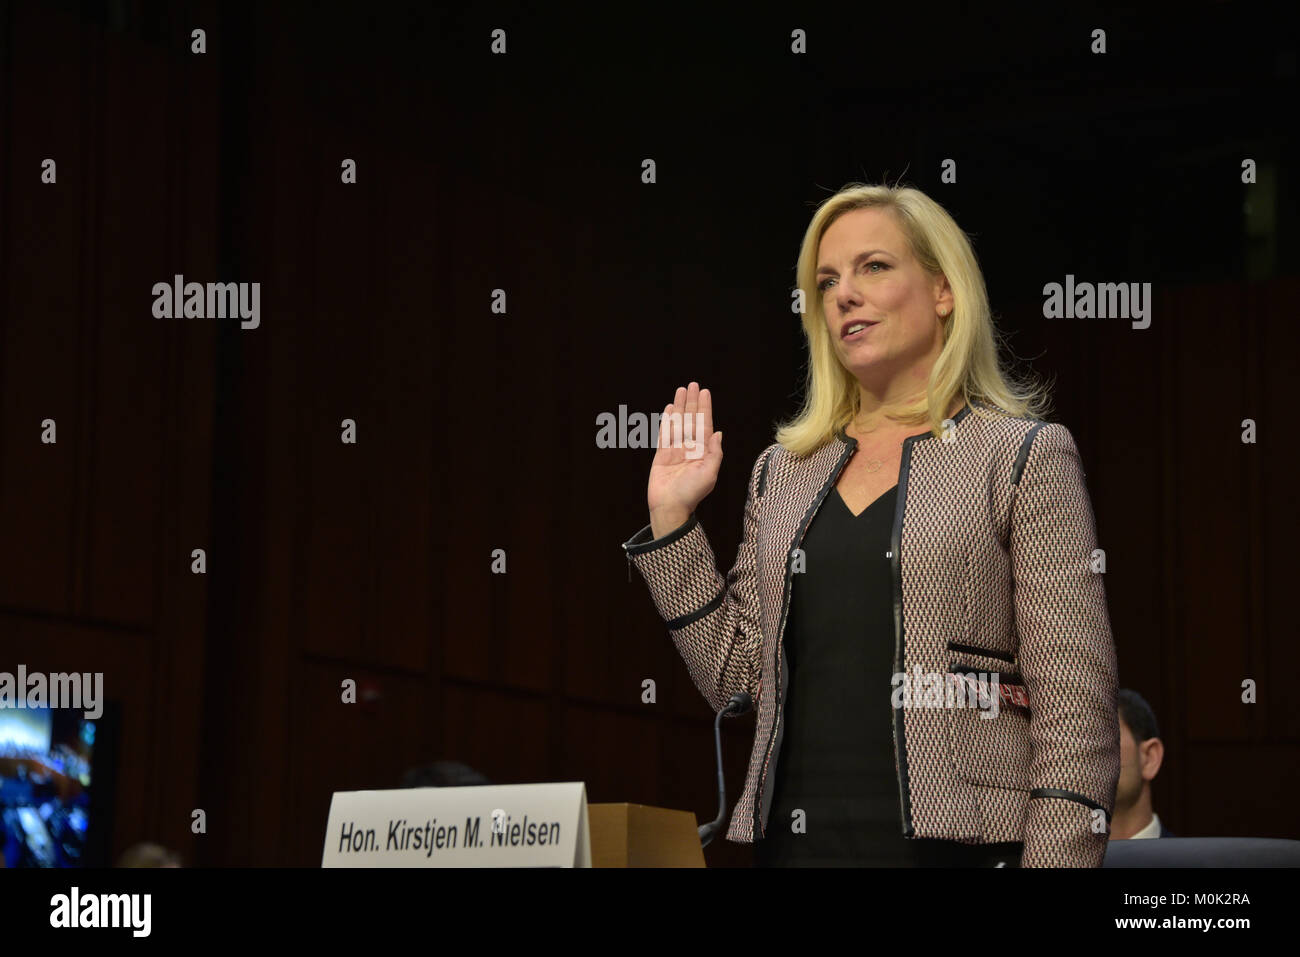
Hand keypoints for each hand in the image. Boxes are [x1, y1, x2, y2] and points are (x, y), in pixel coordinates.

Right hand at [646, 382, 722, 537]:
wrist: (669, 507)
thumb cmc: (691, 494)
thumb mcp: (709, 474)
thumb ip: (714, 453)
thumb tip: (718, 433)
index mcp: (703, 452)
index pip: (705, 425)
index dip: (705, 408)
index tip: (704, 392)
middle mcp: (690, 448)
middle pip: (691, 419)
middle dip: (693, 402)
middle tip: (692, 384)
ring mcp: (675, 450)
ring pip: (678, 422)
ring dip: (680, 406)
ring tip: (681, 390)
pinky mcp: (662, 454)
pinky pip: (665, 433)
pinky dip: (667, 420)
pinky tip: (670, 408)